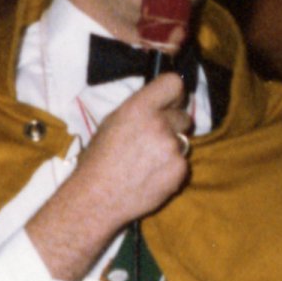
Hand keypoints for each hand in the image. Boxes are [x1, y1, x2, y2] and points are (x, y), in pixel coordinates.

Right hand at [26, 73, 190, 280]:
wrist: (97, 197)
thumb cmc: (99, 160)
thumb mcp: (111, 122)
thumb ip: (139, 110)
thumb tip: (159, 104)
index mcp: (139, 108)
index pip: (173, 83)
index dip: (174, 94)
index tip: (171, 103)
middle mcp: (158, 124)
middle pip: (183, 116)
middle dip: (173, 126)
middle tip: (153, 140)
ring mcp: (171, 148)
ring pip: (183, 142)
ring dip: (171, 149)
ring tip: (147, 163)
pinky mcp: (179, 170)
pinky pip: (182, 164)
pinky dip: (171, 170)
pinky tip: (151, 177)